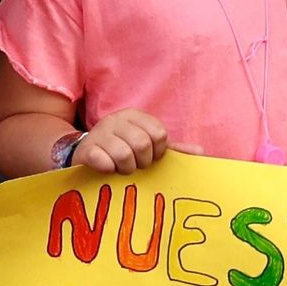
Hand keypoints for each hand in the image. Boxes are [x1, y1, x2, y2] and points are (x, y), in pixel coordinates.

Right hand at [75, 108, 201, 174]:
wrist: (87, 154)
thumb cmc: (124, 150)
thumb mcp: (149, 147)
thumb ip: (173, 149)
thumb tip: (200, 152)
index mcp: (135, 116)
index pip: (159, 133)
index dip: (158, 151)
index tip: (151, 157)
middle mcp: (116, 120)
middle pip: (143, 143)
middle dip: (143, 161)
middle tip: (136, 165)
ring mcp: (99, 133)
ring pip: (124, 154)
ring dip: (126, 168)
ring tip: (121, 168)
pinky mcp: (86, 149)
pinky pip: (102, 161)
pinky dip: (108, 169)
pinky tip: (107, 169)